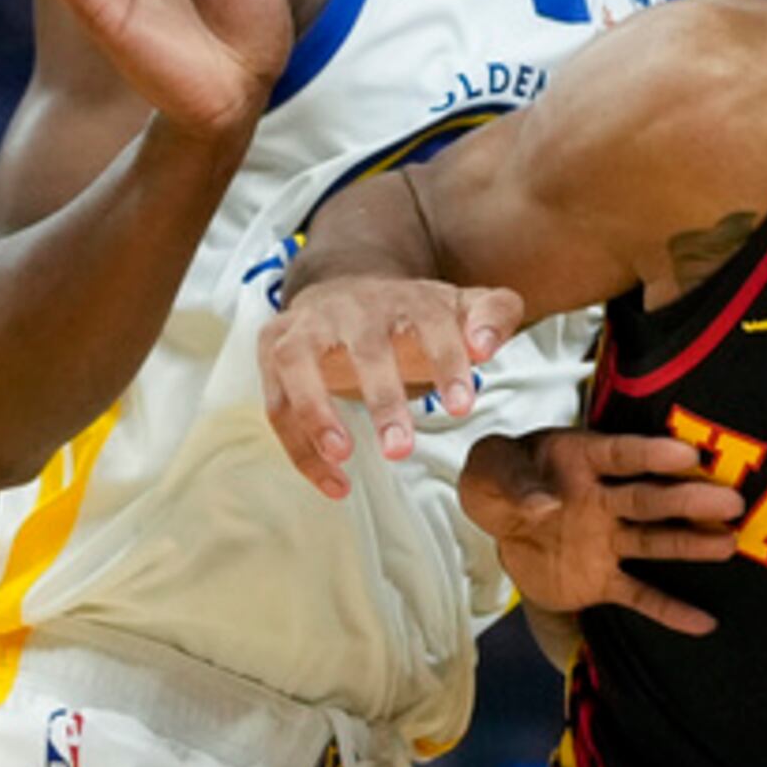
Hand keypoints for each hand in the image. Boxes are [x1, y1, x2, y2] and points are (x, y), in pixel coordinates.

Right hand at [260, 274, 528, 475]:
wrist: (345, 282)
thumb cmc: (411, 313)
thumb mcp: (459, 307)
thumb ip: (493, 315)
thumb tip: (488, 345)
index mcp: (407, 298)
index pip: (432, 323)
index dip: (447, 362)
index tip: (463, 408)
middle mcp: (353, 308)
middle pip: (365, 348)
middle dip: (382, 398)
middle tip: (400, 450)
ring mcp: (307, 325)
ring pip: (298, 363)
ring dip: (315, 411)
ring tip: (343, 457)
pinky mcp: (273, 347)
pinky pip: (276, 401)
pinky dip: (299, 446)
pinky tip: (334, 483)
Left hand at [463, 431, 745, 636]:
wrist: (499, 523)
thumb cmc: (498, 483)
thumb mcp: (488, 472)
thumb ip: (512, 482)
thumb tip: (543, 504)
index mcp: (580, 463)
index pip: (620, 457)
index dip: (652, 455)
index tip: (687, 456)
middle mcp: (604, 500)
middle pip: (649, 500)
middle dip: (688, 501)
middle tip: (731, 501)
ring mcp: (608, 540)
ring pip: (653, 542)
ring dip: (690, 545)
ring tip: (729, 544)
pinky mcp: (603, 579)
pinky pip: (638, 596)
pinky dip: (669, 610)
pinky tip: (704, 623)